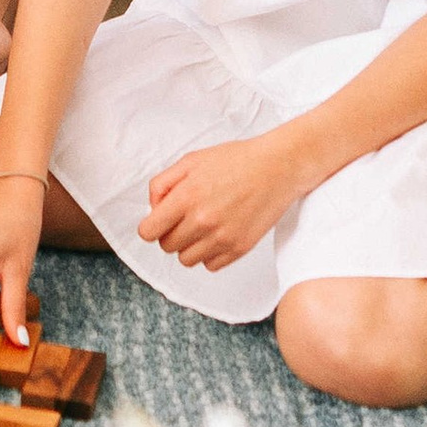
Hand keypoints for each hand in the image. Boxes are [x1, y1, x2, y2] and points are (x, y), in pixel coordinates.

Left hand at [137, 128, 306, 271]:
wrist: (277, 167)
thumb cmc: (236, 161)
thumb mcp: (191, 161)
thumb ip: (162, 185)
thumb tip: (153, 210)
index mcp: (186, 197)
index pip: (149, 232)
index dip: (150, 227)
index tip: (158, 222)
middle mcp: (202, 221)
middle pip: (167, 247)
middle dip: (171, 233)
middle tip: (185, 218)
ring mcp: (222, 237)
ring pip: (186, 260)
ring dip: (189, 246)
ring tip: (203, 227)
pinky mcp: (239, 248)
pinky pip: (211, 266)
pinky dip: (210, 254)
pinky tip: (218, 234)